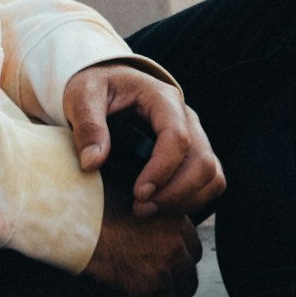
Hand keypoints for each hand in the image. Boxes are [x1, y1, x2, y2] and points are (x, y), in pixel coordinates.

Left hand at [62, 62, 222, 224]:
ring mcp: (194, 137)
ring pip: (212, 176)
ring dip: (185, 200)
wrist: (107, 86)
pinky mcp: (193, 155)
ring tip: (148, 210)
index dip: (162, 171)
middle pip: (202, 161)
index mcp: (163, 99)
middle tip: (141, 208)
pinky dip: (191, 201)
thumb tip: (93, 162)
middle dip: (175, 193)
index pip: (177, 137)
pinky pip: (209, 183)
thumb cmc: (97, 88)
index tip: (138, 194)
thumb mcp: (83, 96)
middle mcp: (186, 118)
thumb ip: (88, 125)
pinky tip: (160, 206)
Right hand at [84, 198, 204, 296]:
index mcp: (175, 222)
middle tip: (158, 279)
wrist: (78, 228)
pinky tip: (136, 294)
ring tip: (145, 288)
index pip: (193, 250)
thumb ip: (154, 214)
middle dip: (176, 279)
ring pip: (178, 293)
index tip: (167, 261)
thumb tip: (155, 225)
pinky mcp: (147, 289)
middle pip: (189, 275)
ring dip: (164, 293)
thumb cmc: (98, 210)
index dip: (179, 258)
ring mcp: (162, 269)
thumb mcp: (135, 201)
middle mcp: (174, 246)